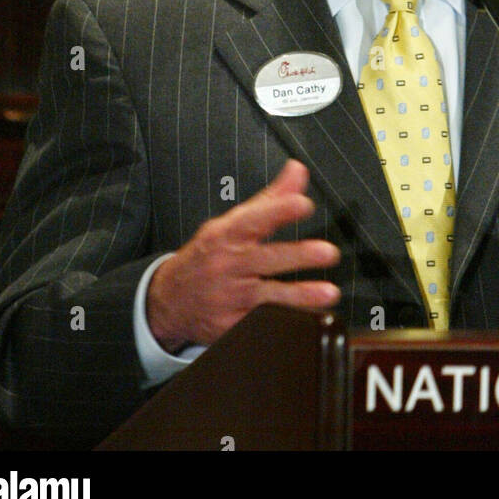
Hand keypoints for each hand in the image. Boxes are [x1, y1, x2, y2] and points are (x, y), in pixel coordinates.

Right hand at [146, 160, 340, 351]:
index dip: (280, 210)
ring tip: (329, 293)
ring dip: (300, 296)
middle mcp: (227, 265)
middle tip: (328, 252)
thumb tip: (298, 171)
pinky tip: (308, 321)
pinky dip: (283, 324)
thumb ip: (270, 200)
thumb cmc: (208, 255)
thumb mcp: (231, 223)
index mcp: (227, 234)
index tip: (304, 204)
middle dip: (299, 255)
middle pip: (265, 259)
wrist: (169, 300)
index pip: (254, 219)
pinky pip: (260, 325)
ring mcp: (228, 298)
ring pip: (267, 297)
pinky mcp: (229, 327)